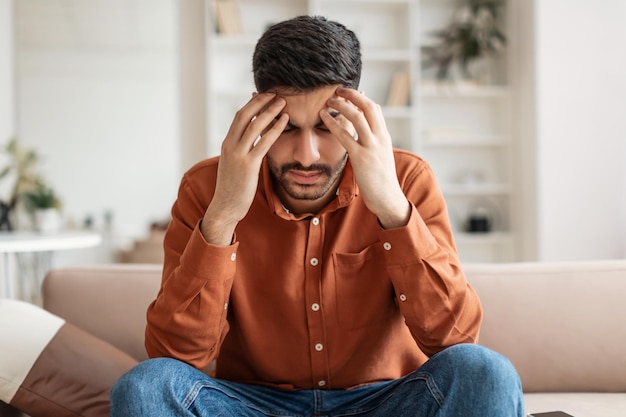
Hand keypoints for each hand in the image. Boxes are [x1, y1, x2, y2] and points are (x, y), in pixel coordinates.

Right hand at [201, 93, 288, 244]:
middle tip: (275, 93)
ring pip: (254, 125)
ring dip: (270, 111)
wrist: (225, 207)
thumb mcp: (234, 165)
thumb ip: (242, 151)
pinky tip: (285, 121)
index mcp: (227, 144)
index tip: (265, 96)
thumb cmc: (233, 188)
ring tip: (283, 102)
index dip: (252, 104)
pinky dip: (275, 129)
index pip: (239, 117)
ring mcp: (238, 155)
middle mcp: (230, 146)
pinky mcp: (248, 165)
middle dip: (260, 101)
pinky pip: (264, 142)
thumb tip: (252, 143)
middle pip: (245, 115)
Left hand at [320, 88, 409, 228]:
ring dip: (342, 105)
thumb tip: (364, 134)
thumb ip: (374, 143)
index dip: (360, 98)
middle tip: (337, 89)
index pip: (375, 109)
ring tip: (329, 100)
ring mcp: (371, 147)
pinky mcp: (361, 158)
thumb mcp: (381, 156)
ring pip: (357, 116)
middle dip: (352, 94)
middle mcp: (380, 138)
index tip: (347, 93)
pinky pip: (345, 136)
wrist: (387, 198)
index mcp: (384, 137)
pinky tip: (323, 117)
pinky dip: (333, 123)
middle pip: (368, 106)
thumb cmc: (381, 180)